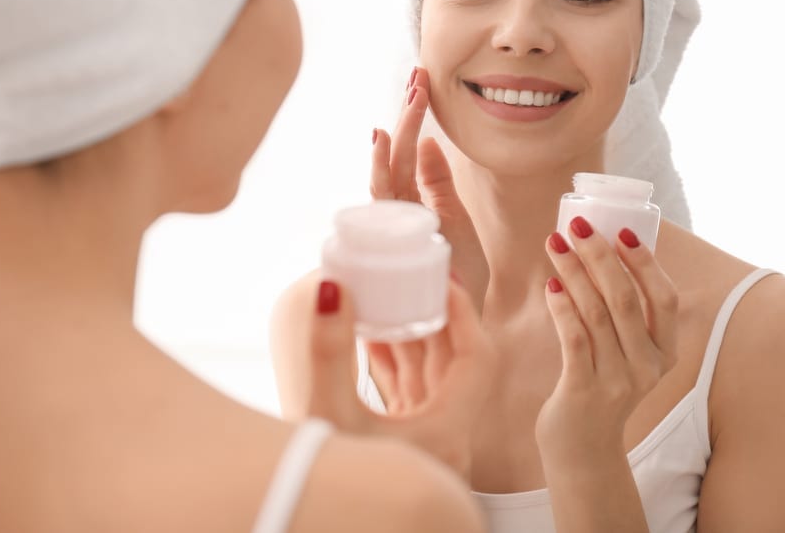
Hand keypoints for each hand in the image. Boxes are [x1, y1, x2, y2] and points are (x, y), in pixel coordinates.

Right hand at [306, 276, 493, 479]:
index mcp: (446, 433)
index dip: (464, 313)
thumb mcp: (327, 414)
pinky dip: (392, 361)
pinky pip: (407, 393)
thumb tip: (332, 288)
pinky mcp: (400, 446)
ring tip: (388, 294)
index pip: (478, 358)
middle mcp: (444, 439)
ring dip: (410, 336)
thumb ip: (330, 350)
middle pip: (454, 363)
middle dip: (433, 315)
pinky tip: (369, 335)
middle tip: (413, 275)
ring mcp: (424, 444)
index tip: (442, 279)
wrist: (307, 525)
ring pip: (429, 377)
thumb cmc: (324, 487)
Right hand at [370, 67, 488, 310]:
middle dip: (405, 118)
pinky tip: (382, 145)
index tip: (422, 82)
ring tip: (402, 104)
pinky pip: (381, 206)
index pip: (407, 154)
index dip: (413, 118)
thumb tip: (429, 140)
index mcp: (412, 204)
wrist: (461, 326)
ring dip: (392, 140)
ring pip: (384, 177)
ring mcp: (392, 231)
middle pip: (394, 158)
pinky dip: (380, 173)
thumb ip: (439, 183)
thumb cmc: (458, 278)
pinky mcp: (391, 247)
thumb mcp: (456, 219)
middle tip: (417, 79)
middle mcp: (396, 214)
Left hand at [535, 220, 678, 470]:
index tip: (622, 231)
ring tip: (555, 245)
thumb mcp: (628, 354)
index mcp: (665, 353)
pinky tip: (551, 286)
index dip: (646, 263)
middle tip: (577, 227)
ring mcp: (617, 381)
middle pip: (625, 299)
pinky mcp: (584, 391)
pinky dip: (562, 307)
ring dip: (574, 272)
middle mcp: (647, 367)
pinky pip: (574, 338)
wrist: (584, 450)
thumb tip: (605, 252)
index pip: (664, 299)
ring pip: (596, 313)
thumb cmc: (602, 386)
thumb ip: (625, 315)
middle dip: (599, 256)